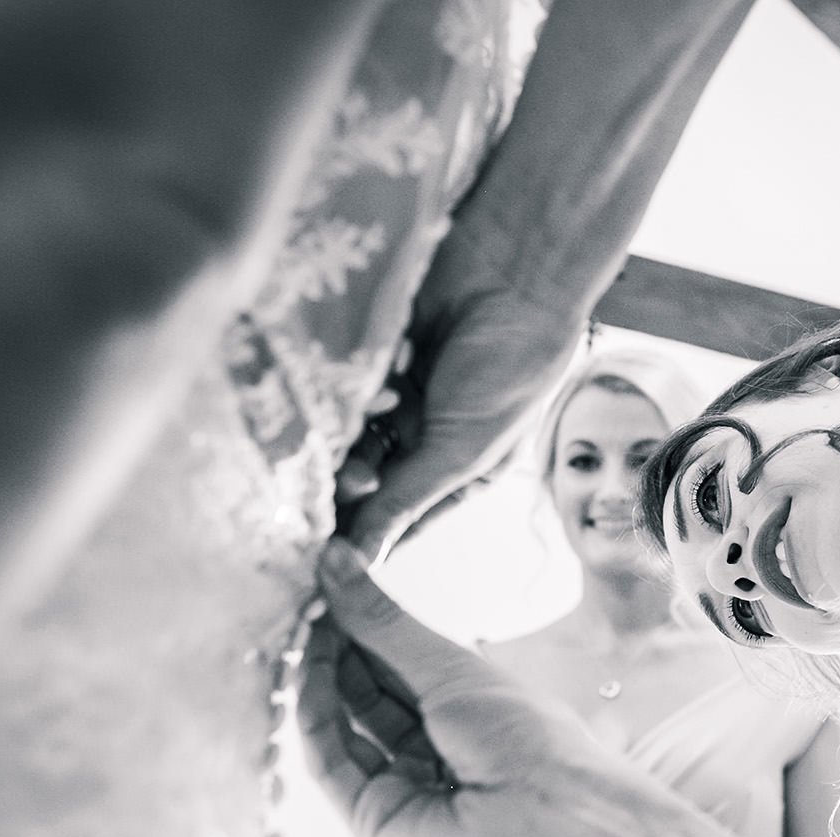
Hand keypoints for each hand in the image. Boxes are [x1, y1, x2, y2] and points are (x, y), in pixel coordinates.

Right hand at [297, 539, 600, 836]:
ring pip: (343, 726)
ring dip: (321, 679)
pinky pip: (332, 763)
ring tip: (304, 631)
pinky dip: (316, 720)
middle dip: (336, 648)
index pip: (395, 663)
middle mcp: (429, 746)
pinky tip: (310, 677)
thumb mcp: (449, 666)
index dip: (360, 626)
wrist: (546, 815)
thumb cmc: (522, 736)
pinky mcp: (373, 817)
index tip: (326, 583)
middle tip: (305, 602)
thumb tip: (335, 559)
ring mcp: (399, 783)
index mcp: (461, 709)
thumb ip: (384, 621)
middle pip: (366, 693)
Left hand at [334, 284, 581, 562]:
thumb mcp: (460, 448)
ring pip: (347, 434)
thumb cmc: (509, 367)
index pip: (398, 518)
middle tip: (353, 475)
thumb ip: (404, 502)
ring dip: (352, 433)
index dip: (364, 536)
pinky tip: (386, 371)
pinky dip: (357, 385)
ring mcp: (398, 394)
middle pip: (364, 479)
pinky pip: (343, 385)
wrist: (514, 271)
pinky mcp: (375, 355)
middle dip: (353, 483)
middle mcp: (426, 437)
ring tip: (379, 411)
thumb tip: (359, 563)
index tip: (325, 553)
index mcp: (459, 470)